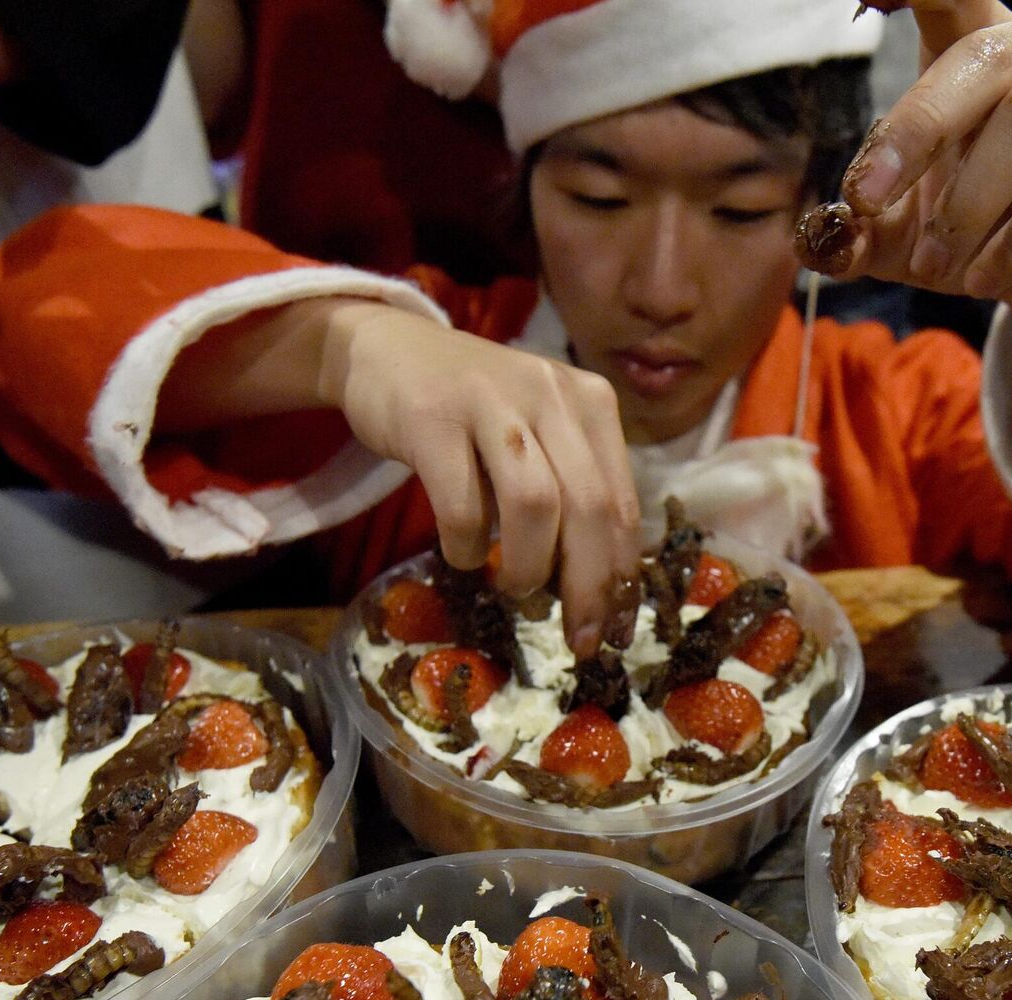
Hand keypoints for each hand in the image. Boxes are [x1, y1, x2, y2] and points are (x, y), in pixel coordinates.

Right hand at [323, 304, 642, 652]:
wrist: (388, 349)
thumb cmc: (474, 411)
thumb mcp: (539, 435)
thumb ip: (571, 492)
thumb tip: (596, 587)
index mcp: (591, 403)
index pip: (623, 502)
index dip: (622, 576)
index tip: (616, 630)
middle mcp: (551, 394)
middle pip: (589, 507)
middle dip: (588, 587)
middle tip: (577, 638)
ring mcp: (491, 401)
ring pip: (535, 505)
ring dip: (529, 566)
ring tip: (515, 586)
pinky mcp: (433, 418)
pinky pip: (463, 504)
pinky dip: (468, 545)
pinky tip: (465, 552)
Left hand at [799, 1, 1011, 346]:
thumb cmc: (977, 229)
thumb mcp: (902, 234)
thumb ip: (860, 230)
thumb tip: (817, 242)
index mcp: (982, 41)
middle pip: (984, 58)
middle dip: (916, 131)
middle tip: (866, 202)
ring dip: (969, 202)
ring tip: (936, 265)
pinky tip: (985, 277)